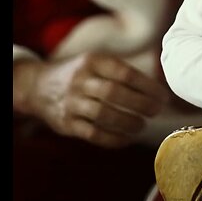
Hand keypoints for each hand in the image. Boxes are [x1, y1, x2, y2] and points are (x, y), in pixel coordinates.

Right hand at [14, 52, 168, 148]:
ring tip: (142, 125)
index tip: (163, 97)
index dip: (147, 86)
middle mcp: (80, 80)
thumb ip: (121, 72)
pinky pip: (93, 134)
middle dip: (141, 104)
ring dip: (128, 122)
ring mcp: (71, 102)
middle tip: (156, 111)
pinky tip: (127, 138)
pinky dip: (113, 139)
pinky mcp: (66, 124)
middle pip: (114, 93)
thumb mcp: (95, 62)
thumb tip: (157, 89)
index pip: (124, 73)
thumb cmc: (80, 74)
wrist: (38, 86)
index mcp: (92, 61)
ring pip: (103, 114)